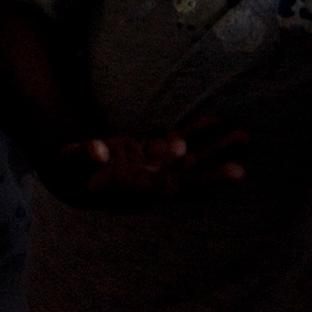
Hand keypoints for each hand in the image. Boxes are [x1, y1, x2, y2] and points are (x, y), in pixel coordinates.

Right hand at [46, 118, 249, 206]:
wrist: (68, 177)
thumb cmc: (66, 173)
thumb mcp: (68, 166)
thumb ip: (83, 157)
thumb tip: (99, 150)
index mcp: (138, 189)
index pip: (180, 188)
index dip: (209, 181)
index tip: (237, 172)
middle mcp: (153, 181)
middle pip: (194, 173)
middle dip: (221, 161)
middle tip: (245, 143)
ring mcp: (154, 166)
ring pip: (191, 159)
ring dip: (215, 147)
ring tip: (242, 134)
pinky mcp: (149, 152)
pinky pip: (178, 143)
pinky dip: (196, 133)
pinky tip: (214, 122)